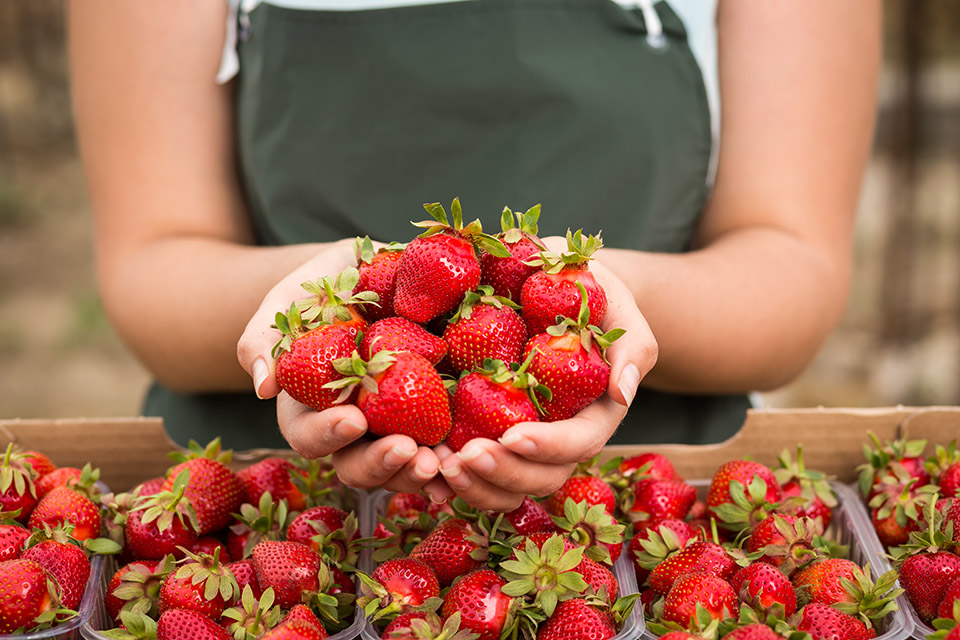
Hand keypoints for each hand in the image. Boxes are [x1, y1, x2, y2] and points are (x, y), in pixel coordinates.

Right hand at [236, 239, 443, 492]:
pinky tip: (472, 458)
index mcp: (311, 408)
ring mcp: (396, 427)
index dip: (329, 435)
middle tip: (407, 450)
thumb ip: (268, 336)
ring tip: (443, 463)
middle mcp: (354, 428)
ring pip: (402, 469)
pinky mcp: (436, 417)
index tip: (355, 418)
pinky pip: (444, 449)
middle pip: (357, 466)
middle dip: (381, 464)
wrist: (382, 270)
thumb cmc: (328, 284)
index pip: (310, 436)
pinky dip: (456, 461)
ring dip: (419, 474)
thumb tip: (263, 386)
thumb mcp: (293, 297)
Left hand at [432, 256, 657, 510]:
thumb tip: (624, 391)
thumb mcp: (617, 305)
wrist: (547, 283)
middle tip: (464, 458)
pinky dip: (447, 477)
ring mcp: (520, 440)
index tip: (513, 435)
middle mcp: (556, 437)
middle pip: (539, 477)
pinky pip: (472, 470)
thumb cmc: (588, 291)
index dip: (548, 446)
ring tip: (438, 466)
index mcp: (593, 412)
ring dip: (472, 486)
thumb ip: (632, 345)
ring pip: (505, 487)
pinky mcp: (485, 431)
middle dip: (504, 473)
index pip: (578, 443)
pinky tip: (421, 465)